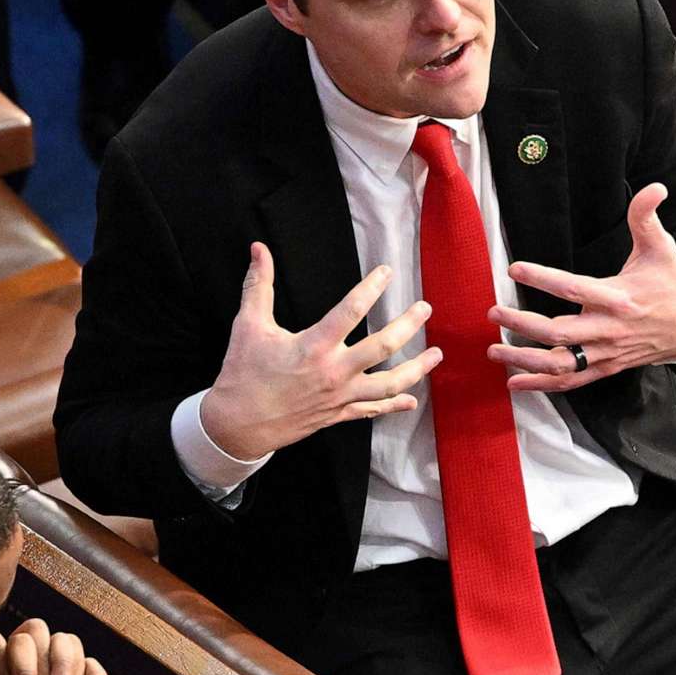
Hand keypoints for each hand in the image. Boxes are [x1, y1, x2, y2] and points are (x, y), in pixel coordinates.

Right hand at [200, 242, 441, 460]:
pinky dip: (394, 405)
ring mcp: (340, 396)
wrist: (238, 424)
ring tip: (437, 355)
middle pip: (382, 347)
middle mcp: (333, 372)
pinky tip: (411, 400)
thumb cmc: (243, 373)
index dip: (371, 288)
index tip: (387, 272)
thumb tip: (258, 249)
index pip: (351, 311)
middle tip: (426, 309)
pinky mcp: (338, 414)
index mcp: (314, 346)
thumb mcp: (248, 325)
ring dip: (416, 369)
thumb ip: (258, 285)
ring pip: (389, 384)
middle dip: (409, 326)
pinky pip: (372, 410)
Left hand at [488, 183, 675, 390]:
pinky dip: (543, 385)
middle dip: (522, 324)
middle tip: (494, 311)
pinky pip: (571, 382)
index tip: (515, 269)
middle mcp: (611, 329)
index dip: (543, 279)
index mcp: (620, 297)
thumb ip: (646, 217)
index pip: (575, 289)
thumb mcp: (661, 247)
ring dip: (524, 360)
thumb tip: (654, 187)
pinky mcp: (607, 367)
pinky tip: (517, 381)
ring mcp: (608, 353)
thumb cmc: (673, 283)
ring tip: (495, 349)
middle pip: (559, 333)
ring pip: (561, 364)